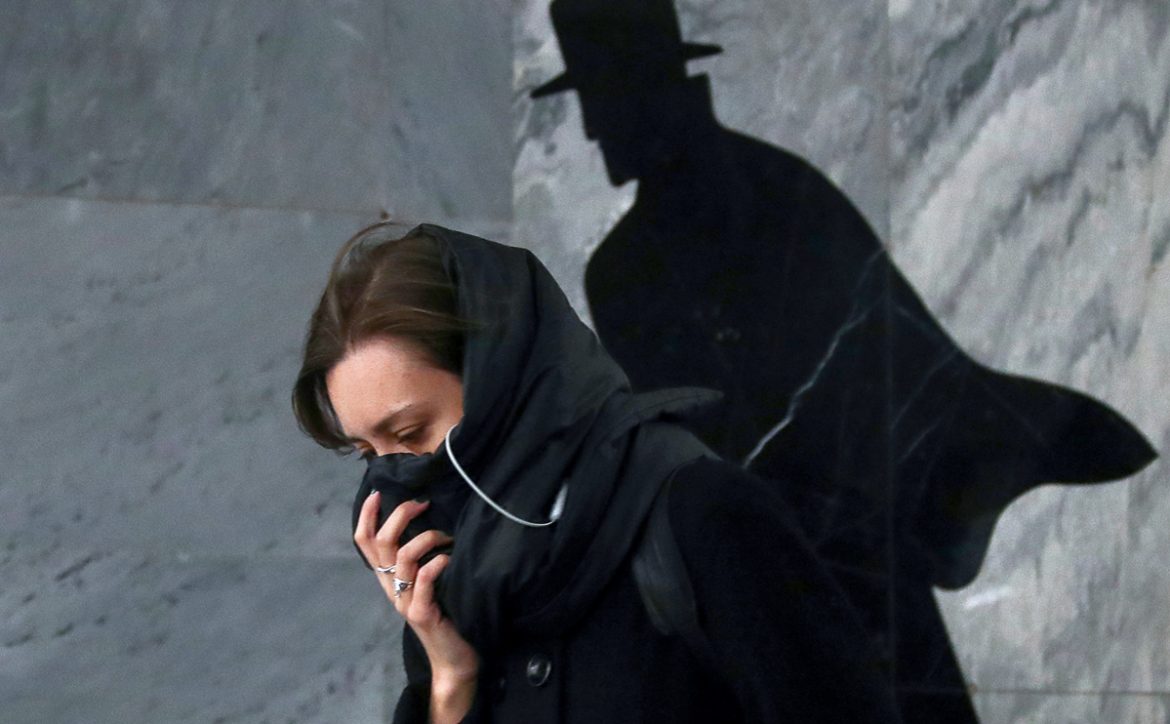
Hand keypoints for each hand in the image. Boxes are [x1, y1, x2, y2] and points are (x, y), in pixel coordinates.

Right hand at [354, 491, 477, 720]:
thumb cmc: (446, 613)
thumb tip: (428, 516)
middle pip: (381, 542)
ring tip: (447, 536)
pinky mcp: (421, 612)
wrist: (453, 658)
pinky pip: (425, 578)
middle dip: (399, 515)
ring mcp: (404, 601)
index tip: (378, 492)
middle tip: (422, 503)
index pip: (365, 542)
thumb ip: (420, 556)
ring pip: (402, 556)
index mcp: (389, 578)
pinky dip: (438, 562)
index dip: (367, 515)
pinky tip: (451, 559)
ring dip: (427, 537)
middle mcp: (392, 587)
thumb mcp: (428, 581)